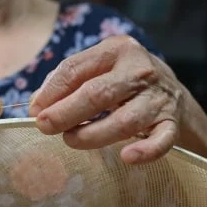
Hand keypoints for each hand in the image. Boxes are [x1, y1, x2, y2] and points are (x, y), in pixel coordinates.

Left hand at [28, 35, 184, 164]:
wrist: (172, 90)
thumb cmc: (123, 79)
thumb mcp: (99, 67)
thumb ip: (68, 80)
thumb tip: (37, 103)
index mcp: (117, 49)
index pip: (76, 68)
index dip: (51, 91)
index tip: (35, 110)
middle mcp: (139, 70)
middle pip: (97, 94)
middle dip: (66, 113)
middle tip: (45, 127)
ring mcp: (158, 97)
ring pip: (124, 121)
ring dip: (92, 135)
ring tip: (71, 140)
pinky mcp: (172, 122)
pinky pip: (160, 140)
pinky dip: (145, 151)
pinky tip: (126, 157)